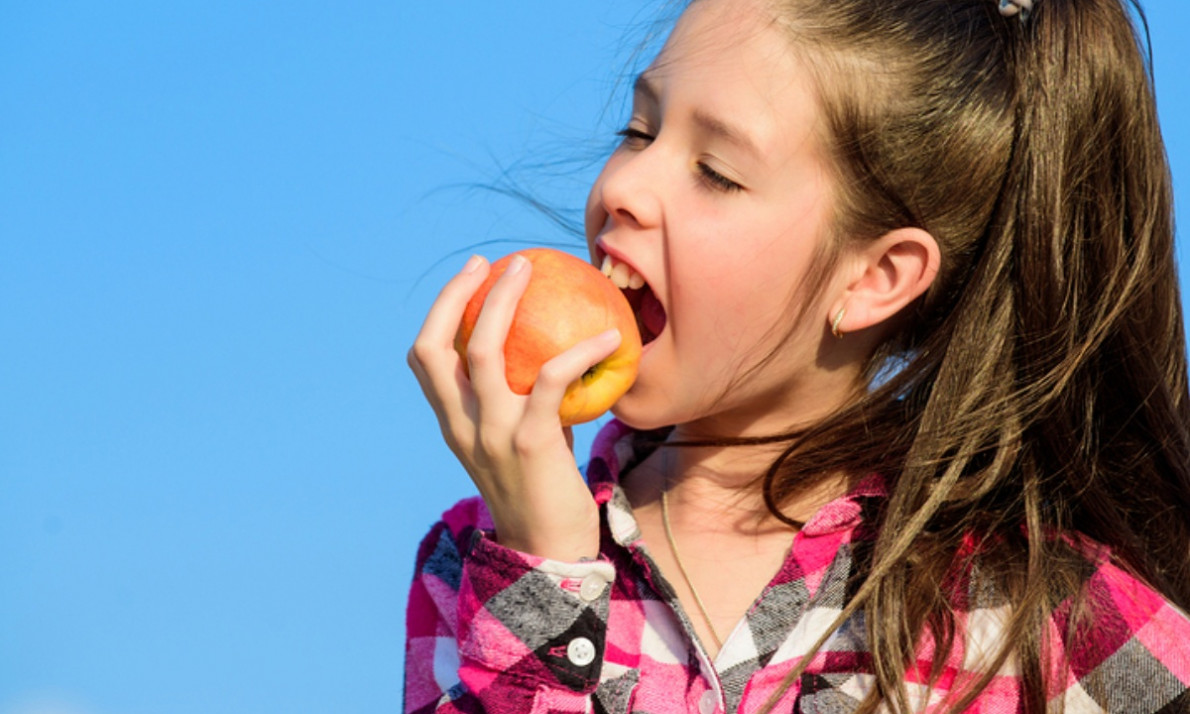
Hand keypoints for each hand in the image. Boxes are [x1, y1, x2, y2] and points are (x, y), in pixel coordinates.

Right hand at [407, 254, 622, 561]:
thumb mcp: (516, 440)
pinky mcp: (531, 441)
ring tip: (530, 271)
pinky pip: (553, 380)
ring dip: (505, 302)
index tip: (471, 277)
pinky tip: (610, 336)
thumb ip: (521, 402)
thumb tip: (555, 355)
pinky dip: (580, 350)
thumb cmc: (540, 489)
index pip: (425, 358)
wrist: (547, 550)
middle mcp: (462, 424)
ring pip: (485, 351)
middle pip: (438, 346)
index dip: (441, 311)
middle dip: (458, 295)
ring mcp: (492, 432)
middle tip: (493, 263)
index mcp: (452, 423)